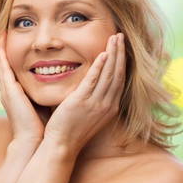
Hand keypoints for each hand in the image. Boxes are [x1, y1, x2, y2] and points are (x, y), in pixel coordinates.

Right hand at [0, 32, 44, 142]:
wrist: (33, 140)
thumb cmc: (42, 126)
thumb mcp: (45, 104)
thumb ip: (49, 93)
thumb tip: (64, 84)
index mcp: (19, 92)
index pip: (17, 69)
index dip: (18, 55)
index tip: (21, 41)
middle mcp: (10, 89)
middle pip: (6, 63)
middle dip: (5, 48)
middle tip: (5, 30)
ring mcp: (8, 88)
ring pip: (3, 61)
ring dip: (2, 46)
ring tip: (2, 30)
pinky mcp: (9, 89)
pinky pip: (4, 66)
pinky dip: (2, 53)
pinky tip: (2, 41)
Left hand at [44, 33, 126, 152]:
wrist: (61, 146)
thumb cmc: (71, 130)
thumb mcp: (88, 113)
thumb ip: (91, 98)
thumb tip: (89, 84)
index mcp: (109, 108)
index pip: (119, 79)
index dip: (121, 62)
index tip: (121, 47)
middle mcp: (107, 105)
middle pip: (118, 74)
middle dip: (120, 53)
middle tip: (121, 35)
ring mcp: (96, 104)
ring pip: (109, 74)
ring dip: (113, 54)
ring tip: (114, 38)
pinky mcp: (82, 103)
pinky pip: (93, 81)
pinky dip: (99, 67)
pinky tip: (103, 54)